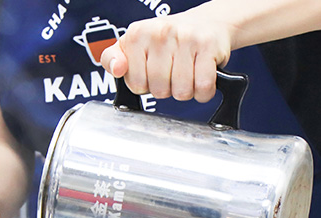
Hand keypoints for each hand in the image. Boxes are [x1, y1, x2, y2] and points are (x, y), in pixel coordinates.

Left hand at [99, 9, 231, 102]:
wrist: (207, 22)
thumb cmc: (168, 40)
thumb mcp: (135, 45)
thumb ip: (113, 58)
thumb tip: (117, 69)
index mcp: (137, 34)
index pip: (135, 84)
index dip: (145, 86)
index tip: (151, 73)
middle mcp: (160, 32)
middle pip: (159, 90)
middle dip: (167, 90)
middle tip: (172, 74)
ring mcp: (185, 38)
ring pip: (182, 92)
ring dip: (187, 92)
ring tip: (187, 74)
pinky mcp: (207, 46)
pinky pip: (203, 87)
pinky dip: (204, 92)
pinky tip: (201, 77)